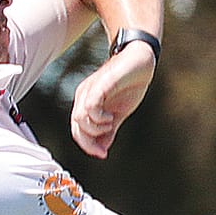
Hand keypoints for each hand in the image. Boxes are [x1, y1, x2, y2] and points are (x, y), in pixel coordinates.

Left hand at [70, 40, 155, 158]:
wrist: (139, 60)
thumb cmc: (129, 83)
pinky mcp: (101, 85)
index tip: (103, 154)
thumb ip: (110, 129)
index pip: (78, 130)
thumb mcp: (119, 113)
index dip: (88, 146)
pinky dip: (99, 118)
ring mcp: (91, 91)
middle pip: (76, 127)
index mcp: (86, 103)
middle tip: (105, 146)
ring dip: (97, 129)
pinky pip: (90, 106)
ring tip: (111, 123)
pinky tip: (111, 117)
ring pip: (81, 119)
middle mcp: (84, 97)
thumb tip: (103, 148)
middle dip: (90, 142)